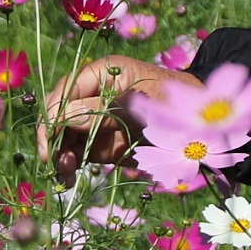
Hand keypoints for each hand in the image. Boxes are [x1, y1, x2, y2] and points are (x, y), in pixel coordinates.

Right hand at [39, 54, 200, 180]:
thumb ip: (101, 112)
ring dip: (59, 154)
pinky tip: (69, 176)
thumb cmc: (175, 107)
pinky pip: (76, 151)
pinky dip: (70, 164)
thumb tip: (63, 117)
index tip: (50, 139)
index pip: (66, 90)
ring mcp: (94, 119)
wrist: (200, 130)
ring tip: (66, 173)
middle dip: (54, 137)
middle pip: (59, 113)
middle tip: (54, 161)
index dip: (54, 114)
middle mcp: (93, 94)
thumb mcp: (140, 107)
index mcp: (103, 73)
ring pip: (63, 135)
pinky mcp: (99, 142)